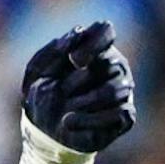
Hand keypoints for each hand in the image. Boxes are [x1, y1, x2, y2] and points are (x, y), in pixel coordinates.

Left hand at [21, 21, 137, 154]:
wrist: (45, 132)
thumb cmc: (43, 95)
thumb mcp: (38, 70)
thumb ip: (55, 49)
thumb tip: (78, 32)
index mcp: (94, 47)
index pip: (105, 31)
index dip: (92, 45)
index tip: (74, 61)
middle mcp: (115, 65)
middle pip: (110, 64)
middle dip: (79, 80)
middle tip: (60, 91)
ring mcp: (123, 90)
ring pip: (115, 90)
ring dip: (84, 101)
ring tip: (64, 111)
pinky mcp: (126, 116)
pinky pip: (119, 114)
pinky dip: (90, 120)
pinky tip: (68, 123)